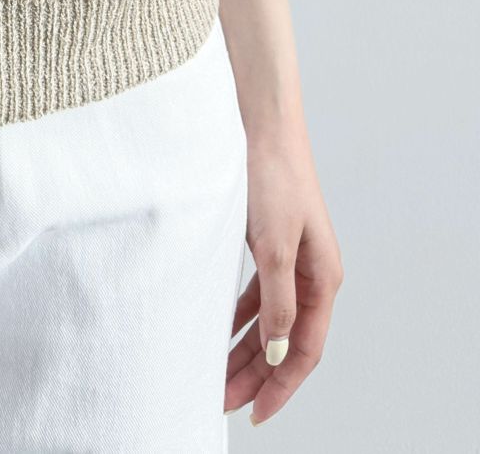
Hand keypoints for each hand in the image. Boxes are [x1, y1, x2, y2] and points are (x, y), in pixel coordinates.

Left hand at [224, 127, 343, 425]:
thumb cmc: (270, 176)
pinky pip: (256, 294)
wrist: (258, 123)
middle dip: (256, 374)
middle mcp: (311, 272)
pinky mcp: (268, 242)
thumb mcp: (273, 244)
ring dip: (244, 348)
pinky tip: (216, 328)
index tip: (256, 414)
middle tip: (222, 401)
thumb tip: (280, 350)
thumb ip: (277, 300)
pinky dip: (238, 316)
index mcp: (322, 278)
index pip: (306, 349)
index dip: (282, 386)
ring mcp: (290, 257)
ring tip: (215, 375)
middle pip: (285, 340)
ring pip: (268, 319)